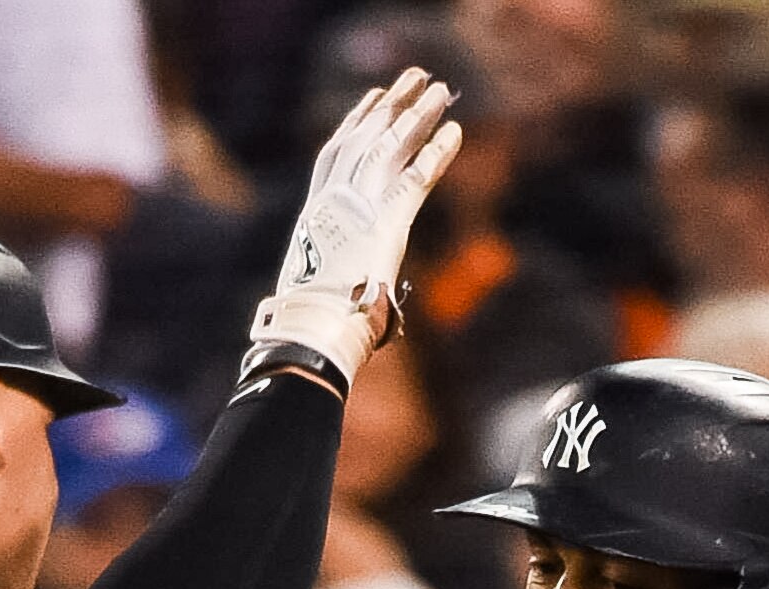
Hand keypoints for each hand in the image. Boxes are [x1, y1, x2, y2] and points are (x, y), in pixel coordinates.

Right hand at [254, 66, 462, 384]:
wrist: (312, 332)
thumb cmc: (314, 323)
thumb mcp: (320, 285)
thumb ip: (340, 269)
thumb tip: (355, 286)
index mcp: (317, 213)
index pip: (337, 154)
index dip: (357, 122)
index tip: (374, 98)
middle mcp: (335, 201)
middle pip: (366, 139)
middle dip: (393, 105)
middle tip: (416, 77)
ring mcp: (360, 209)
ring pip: (392, 148)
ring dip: (419, 116)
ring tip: (440, 89)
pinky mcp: (387, 223)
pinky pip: (417, 178)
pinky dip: (437, 153)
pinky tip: (455, 132)